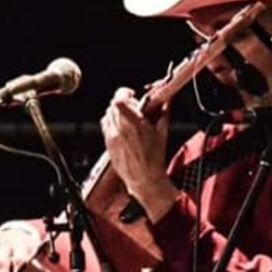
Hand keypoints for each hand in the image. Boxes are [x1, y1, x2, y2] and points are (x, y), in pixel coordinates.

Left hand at [100, 88, 177, 221]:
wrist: (144, 178)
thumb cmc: (154, 158)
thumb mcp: (163, 132)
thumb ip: (164, 112)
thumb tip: (166, 99)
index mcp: (133, 124)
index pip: (119, 100)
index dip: (124, 93)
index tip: (131, 94)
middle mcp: (119, 129)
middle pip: (112, 105)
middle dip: (123, 102)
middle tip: (133, 106)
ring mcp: (111, 137)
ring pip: (107, 114)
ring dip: (116, 112)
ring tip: (128, 118)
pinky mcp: (108, 144)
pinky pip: (105, 126)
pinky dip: (112, 122)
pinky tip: (122, 128)